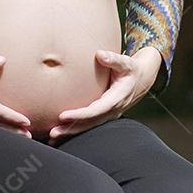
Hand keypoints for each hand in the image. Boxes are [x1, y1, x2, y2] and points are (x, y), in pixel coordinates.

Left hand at [47, 47, 161, 140]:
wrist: (141, 80)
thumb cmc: (131, 70)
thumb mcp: (126, 63)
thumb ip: (113, 59)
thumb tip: (100, 54)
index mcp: (116, 99)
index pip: (95, 110)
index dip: (79, 115)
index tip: (63, 116)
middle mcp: (112, 110)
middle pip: (89, 123)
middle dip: (71, 129)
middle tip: (52, 133)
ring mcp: (108, 115)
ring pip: (88, 127)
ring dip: (70, 133)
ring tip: (52, 137)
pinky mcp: (104, 116)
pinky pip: (88, 125)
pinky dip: (75, 130)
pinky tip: (60, 135)